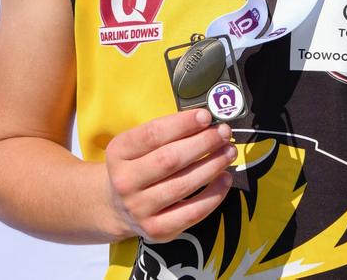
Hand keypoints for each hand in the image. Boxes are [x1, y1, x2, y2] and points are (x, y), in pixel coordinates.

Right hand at [105, 108, 236, 242]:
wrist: (117, 206)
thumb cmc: (137, 164)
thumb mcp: (138, 144)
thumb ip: (167, 131)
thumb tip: (206, 121)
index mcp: (118, 152)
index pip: (153, 134)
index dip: (183, 124)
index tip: (206, 116)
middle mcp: (125, 182)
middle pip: (170, 160)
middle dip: (203, 143)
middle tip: (224, 132)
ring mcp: (139, 209)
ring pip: (183, 185)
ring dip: (212, 165)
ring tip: (229, 152)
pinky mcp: (156, 230)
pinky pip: (191, 213)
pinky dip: (213, 195)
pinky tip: (225, 178)